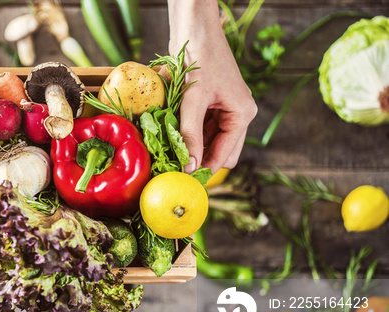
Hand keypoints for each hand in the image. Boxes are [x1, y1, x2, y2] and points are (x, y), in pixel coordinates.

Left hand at [167, 0, 256, 174]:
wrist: (194, 29)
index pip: (225, 154)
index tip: (183, 181)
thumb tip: (189, 166)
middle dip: (200, 160)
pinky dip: (188, 134)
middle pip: (220, 151)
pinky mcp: (210, 104)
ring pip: (209, 141)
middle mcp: (237, 114)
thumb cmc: (199, 59)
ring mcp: (224, 109)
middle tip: (175, 170)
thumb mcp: (193, 101)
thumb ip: (190, 135)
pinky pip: (200, 128)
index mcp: (242, 114)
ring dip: (192, 147)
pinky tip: (171, 138)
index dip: (205, 169)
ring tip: (169, 155)